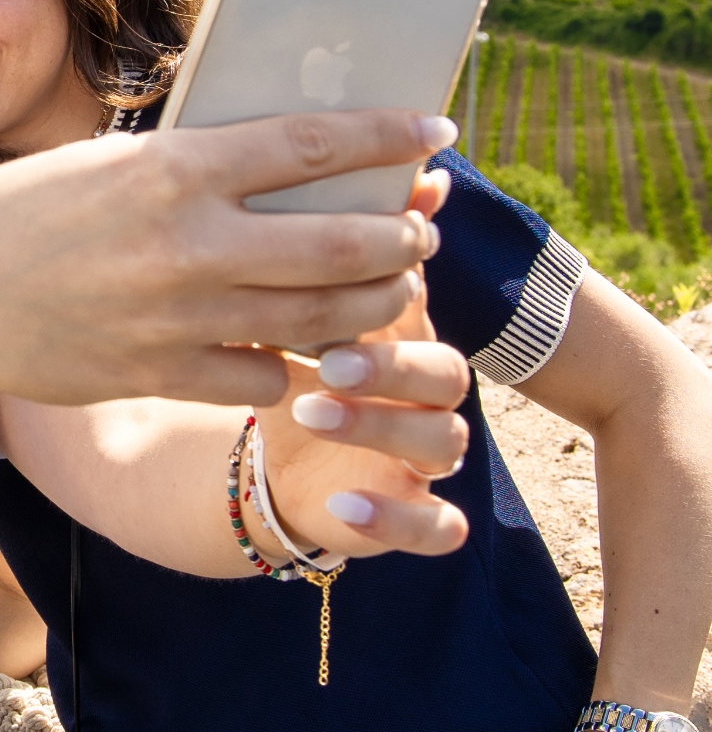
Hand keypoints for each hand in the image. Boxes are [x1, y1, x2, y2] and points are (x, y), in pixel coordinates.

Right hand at [0, 108, 451, 407]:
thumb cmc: (18, 209)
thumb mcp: (109, 161)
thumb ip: (195, 167)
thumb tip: (287, 163)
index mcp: (176, 167)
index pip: (317, 146)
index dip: (390, 140)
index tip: (433, 135)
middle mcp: (188, 241)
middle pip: (345, 244)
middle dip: (400, 238)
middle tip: (415, 231)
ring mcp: (176, 315)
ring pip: (321, 319)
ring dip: (369, 304)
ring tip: (382, 289)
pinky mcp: (157, 374)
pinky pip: (263, 379)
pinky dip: (292, 366)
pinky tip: (298, 354)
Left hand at [254, 284, 472, 556]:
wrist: (283, 466)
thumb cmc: (297, 377)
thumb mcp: (292, 326)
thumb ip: (299, 270)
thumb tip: (329, 205)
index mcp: (401, 339)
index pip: (420, 305)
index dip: (401, 286)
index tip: (357, 271)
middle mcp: (426, 395)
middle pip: (447, 371)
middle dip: (392, 365)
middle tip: (329, 362)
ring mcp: (426, 456)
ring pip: (445, 441)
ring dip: (382, 427)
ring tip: (309, 413)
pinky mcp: (417, 511)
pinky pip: (439, 526)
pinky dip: (398, 519)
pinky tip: (344, 504)